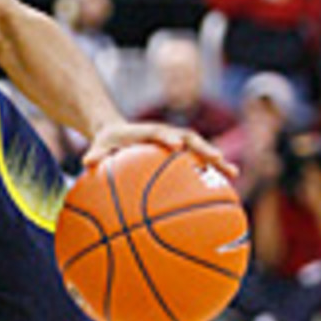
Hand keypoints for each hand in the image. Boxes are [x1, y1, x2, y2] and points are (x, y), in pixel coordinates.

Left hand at [83, 120, 237, 180]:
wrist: (117, 132)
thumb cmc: (108, 141)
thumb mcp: (99, 145)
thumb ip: (95, 153)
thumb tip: (86, 163)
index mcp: (148, 131)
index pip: (160, 132)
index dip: (168, 138)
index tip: (177, 146)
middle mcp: (167, 135)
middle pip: (189, 138)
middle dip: (202, 147)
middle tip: (216, 158)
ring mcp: (177, 143)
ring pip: (200, 149)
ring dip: (216, 160)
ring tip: (234, 174)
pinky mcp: (181, 153)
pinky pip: (199, 162)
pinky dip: (212, 172)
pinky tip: (228, 188)